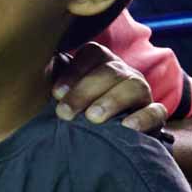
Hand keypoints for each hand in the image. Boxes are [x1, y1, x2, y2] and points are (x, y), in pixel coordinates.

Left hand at [49, 42, 165, 132]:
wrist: (101, 136)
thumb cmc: (74, 111)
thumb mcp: (60, 96)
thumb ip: (51, 85)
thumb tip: (34, 69)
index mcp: (99, 62)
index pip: (91, 54)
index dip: (73, 72)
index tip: (55, 93)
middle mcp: (122, 73)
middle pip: (110, 71)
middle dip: (85, 91)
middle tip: (64, 113)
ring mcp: (140, 92)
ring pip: (134, 87)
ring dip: (112, 101)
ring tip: (93, 118)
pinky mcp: (153, 114)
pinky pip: (156, 112)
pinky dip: (144, 118)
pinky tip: (127, 127)